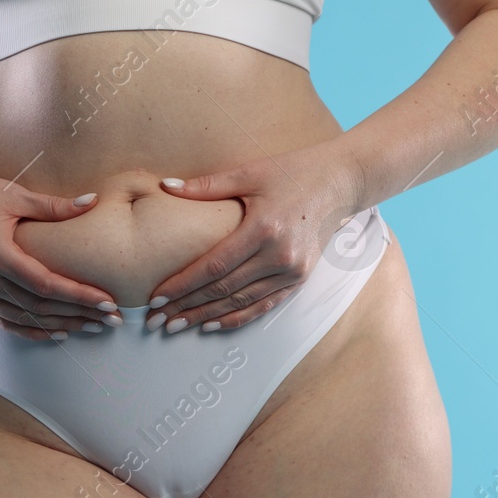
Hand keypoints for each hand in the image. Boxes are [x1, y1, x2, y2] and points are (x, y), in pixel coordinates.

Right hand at [0, 164, 121, 339]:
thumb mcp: (14, 196)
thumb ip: (54, 207)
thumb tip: (93, 201)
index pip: (46, 285)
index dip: (79, 296)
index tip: (108, 302)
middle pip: (38, 307)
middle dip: (79, 315)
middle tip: (111, 320)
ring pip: (23, 318)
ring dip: (59, 325)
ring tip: (91, 327)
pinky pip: (3, 320)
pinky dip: (30, 329)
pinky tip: (57, 332)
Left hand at [144, 146, 361, 333]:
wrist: (340, 181)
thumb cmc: (293, 171)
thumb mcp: (250, 172)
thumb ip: (206, 186)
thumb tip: (165, 186)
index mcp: (263, 229)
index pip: (214, 267)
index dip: (183, 285)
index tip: (156, 298)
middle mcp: (280, 256)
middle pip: (224, 290)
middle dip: (186, 307)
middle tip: (156, 320)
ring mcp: (293, 271)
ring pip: (241, 302)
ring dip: (206, 316)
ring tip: (176, 325)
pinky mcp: (300, 278)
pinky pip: (264, 305)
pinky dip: (237, 317)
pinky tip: (212, 323)